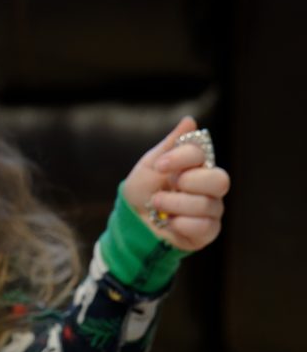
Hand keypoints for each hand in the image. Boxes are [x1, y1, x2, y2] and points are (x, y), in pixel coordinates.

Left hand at [123, 117, 230, 252]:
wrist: (131, 222)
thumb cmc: (141, 192)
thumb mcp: (150, 165)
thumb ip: (170, 145)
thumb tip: (190, 120)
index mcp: (196, 166)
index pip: (202, 154)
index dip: (182, 158)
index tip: (160, 165)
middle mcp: (209, 186)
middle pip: (220, 180)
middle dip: (189, 183)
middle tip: (167, 186)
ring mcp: (211, 209)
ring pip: (208, 204)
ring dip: (175, 204)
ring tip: (157, 206)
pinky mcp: (208, 231)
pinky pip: (205, 226)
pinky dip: (182, 224)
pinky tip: (169, 222)